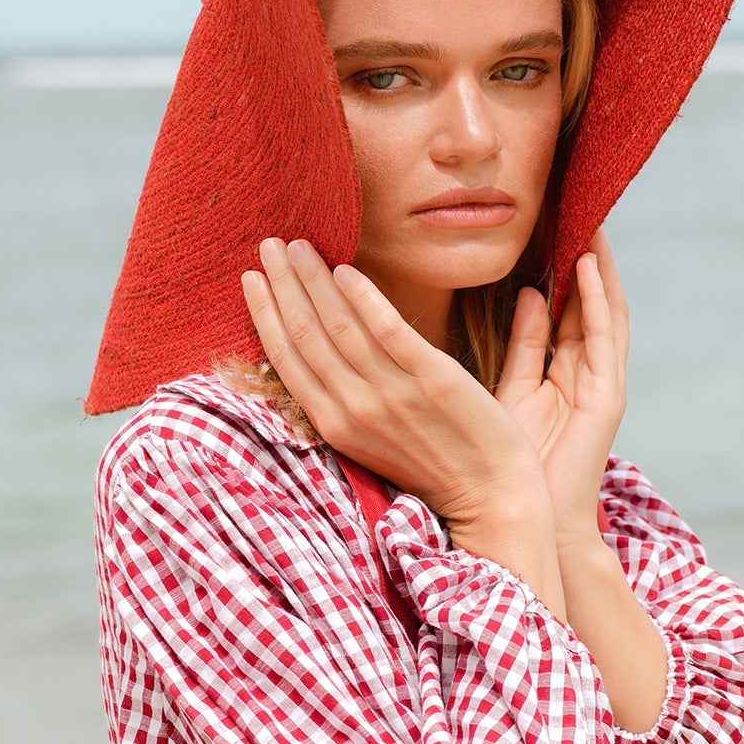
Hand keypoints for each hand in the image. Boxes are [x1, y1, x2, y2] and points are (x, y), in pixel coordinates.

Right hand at [241, 241, 561, 604]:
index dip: (265, 314)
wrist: (492, 500)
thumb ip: (347, 404)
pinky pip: (388, 329)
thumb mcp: (374, 445)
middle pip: (305, 334)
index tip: (251, 278)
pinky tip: (346, 268)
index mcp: (336, 426)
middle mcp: (355, 409)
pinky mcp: (433, 379)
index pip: (286, 360)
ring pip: (338, 325)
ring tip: (299, 244)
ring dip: (312, 279)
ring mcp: (393, 394)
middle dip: (282, 284)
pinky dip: (363, 297)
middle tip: (268, 242)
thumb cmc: (436, 471)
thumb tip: (326, 358)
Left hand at [493, 238, 630, 548]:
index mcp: (566, 369)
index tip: (555, 218)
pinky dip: (599, 299)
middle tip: (580, 204)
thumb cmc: (512, 461)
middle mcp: (590, 371)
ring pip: (607, 311)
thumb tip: (528, 294)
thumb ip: (525, 343)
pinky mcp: (607, 396)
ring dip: (601, 267)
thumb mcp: (513, 387)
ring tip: (592, 220)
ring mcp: (603, 382)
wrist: (524, 517)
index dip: (565, 262)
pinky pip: (605, 338)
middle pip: (594, 301)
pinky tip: (590, 264)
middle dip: (589, 255)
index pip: (571, 304)